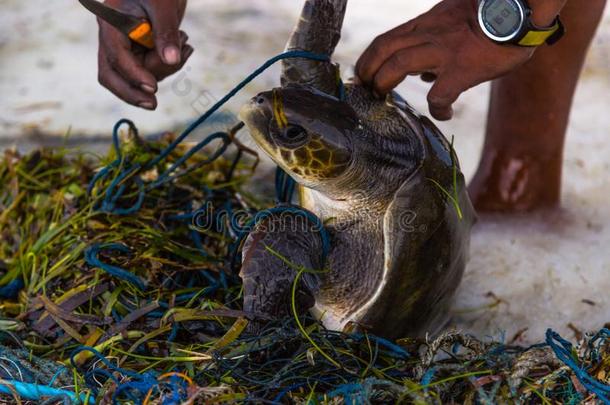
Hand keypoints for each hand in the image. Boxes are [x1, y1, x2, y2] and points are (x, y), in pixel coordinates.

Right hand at [97, 0, 192, 108]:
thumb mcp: (163, 4)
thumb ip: (166, 31)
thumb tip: (171, 60)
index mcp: (110, 24)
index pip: (115, 57)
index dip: (133, 74)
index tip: (152, 87)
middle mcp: (114, 39)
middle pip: (113, 75)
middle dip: (132, 92)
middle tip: (153, 104)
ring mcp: (127, 48)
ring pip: (138, 77)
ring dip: (165, 70)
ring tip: (186, 44)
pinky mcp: (142, 53)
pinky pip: (153, 71)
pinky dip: (171, 66)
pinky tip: (186, 47)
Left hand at [356, 0, 535, 120]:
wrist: (522, 8)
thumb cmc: (493, 16)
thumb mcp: (454, 18)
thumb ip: (434, 41)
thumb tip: (422, 73)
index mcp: (427, 23)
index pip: (386, 39)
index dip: (368, 59)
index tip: (364, 75)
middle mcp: (431, 34)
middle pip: (384, 49)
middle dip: (368, 71)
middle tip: (368, 89)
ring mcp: (445, 50)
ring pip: (399, 64)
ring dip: (384, 82)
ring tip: (384, 97)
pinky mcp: (464, 68)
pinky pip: (440, 95)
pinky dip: (438, 109)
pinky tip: (445, 115)